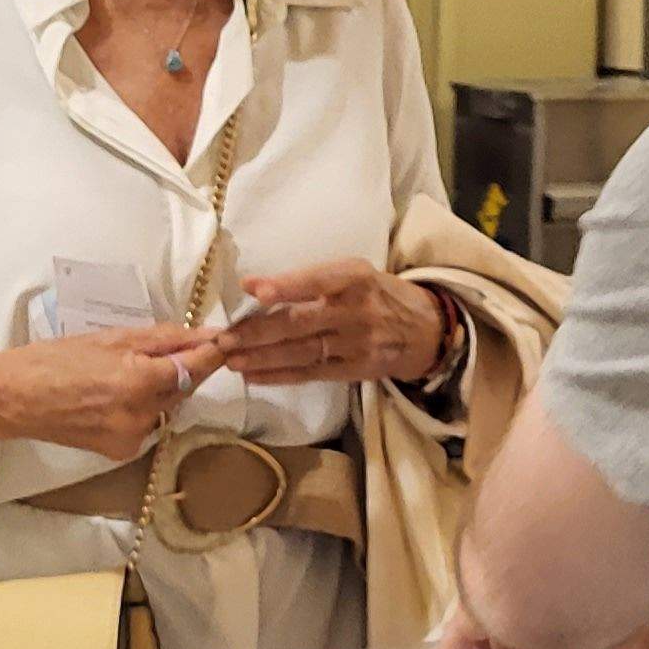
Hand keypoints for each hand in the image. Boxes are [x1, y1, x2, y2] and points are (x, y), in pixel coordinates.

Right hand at [0, 325, 225, 461]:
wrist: (14, 399)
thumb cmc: (55, 359)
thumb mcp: (111, 338)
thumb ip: (163, 339)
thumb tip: (205, 335)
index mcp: (138, 383)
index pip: (196, 367)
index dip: (214, 351)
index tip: (226, 338)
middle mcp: (141, 417)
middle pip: (185, 388)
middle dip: (183, 367)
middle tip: (168, 347)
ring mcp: (133, 439)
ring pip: (168, 407)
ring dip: (163, 388)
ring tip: (128, 370)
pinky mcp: (123, 452)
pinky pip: (149, 423)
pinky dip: (144, 407)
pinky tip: (116, 395)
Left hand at [225, 261, 448, 387]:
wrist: (425, 330)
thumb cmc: (377, 294)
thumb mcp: (353, 273)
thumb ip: (310, 280)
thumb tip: (253, 288)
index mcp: (355, 276)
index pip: (317, 281)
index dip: (285, 286)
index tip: (253, 290)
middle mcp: (357, 310)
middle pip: (300, 322)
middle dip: (257, 332)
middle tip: (223, 338)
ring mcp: (357, 343)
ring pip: (301, 351)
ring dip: (261, 357)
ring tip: (230, 359)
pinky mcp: (356, 369)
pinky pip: (311, 373)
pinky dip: (280, 375)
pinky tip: (253, 375)